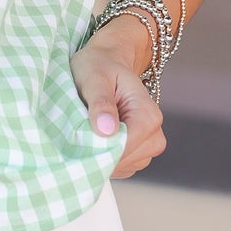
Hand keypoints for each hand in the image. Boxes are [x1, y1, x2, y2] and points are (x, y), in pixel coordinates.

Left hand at [69, 24, 166, 179]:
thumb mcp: (94, 78)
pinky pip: (117, 167)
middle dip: (98, 152)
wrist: (106, 63)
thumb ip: (101, 102)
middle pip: (123, 160)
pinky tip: (91, 139)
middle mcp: (154, 134)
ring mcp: (147, 148)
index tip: (78, 138)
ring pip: (120, 166)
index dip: (100, 148)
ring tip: (84, 132)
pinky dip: (102, 158)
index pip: (126, 147)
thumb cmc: (99, 66)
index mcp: (148, 115)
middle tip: (77, 131)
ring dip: (98, 156)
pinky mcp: (135, 156)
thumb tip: (107, 130)